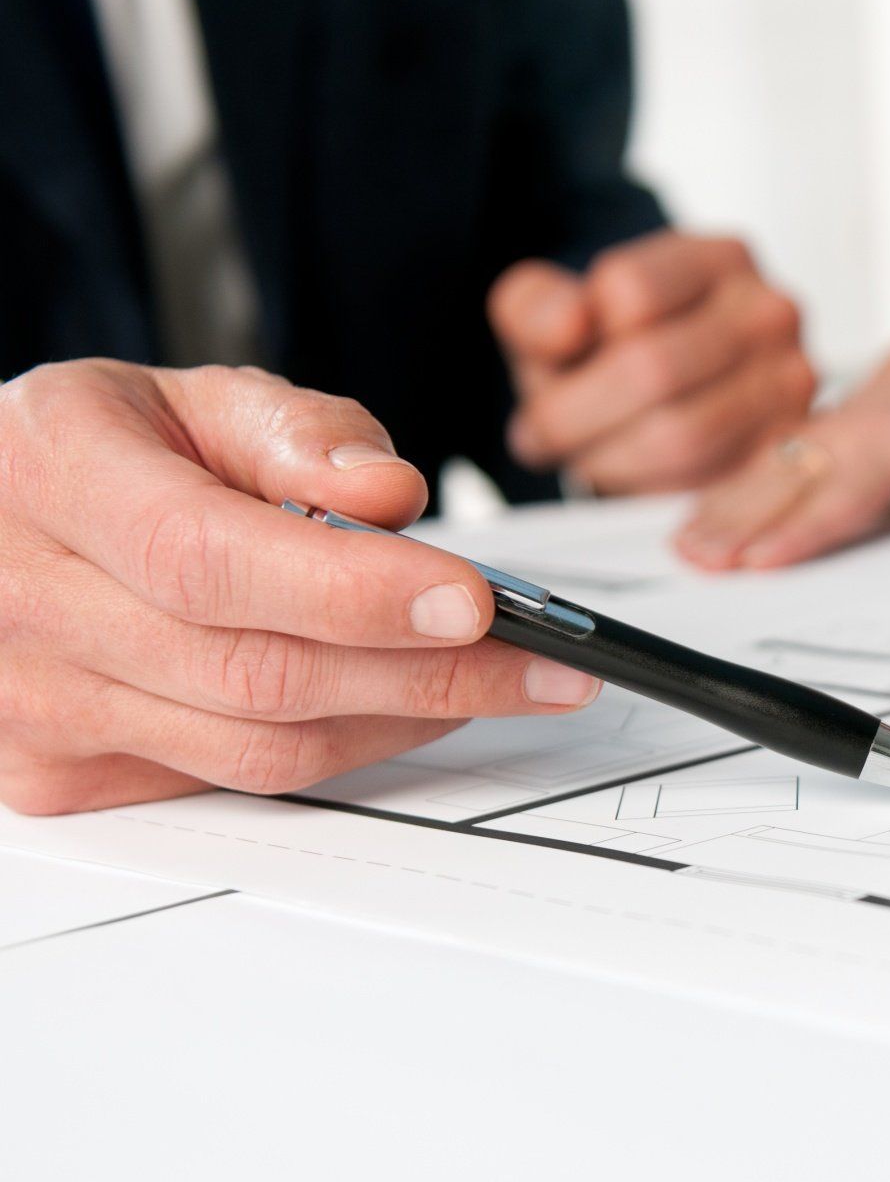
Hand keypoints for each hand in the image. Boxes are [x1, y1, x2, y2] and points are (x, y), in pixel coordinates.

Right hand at [0, 361, 603, 815]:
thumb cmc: (103, 455)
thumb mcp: (195, 399)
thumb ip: (301, 434)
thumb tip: (389, 496)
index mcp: (54, 476)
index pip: (212, 558)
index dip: (354, 592)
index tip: (473, 602)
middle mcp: (25, 602)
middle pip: (257, 673)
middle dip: (431, 675)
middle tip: (547, 664)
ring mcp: (37, 707)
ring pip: (262, 748)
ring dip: (405, 718)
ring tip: (499, 679)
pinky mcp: (61, 779)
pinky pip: (239, 782)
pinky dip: (343, 743)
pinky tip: (401, 700)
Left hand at [490, 231, 814, 493]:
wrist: (666, 404)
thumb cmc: (614, 355)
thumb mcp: (555, 314)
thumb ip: (538, 305)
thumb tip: (570, 323)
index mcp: (720, 257)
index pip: (630, 288)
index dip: (569, 338)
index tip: (550, 365)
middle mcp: (770, 312)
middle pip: (652, 367)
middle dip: (574, 415)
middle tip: (542, 434)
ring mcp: (790, 385)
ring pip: (679, 435)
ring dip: (609, 458)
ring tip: (585, 454)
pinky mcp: (787, 452)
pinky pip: (705, 484)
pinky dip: (650, 489)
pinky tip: (629, 473)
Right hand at [673, 320, 889, 569]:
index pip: (846, 488)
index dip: (804, 526)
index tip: (763, 559)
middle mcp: (848, 430)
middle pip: (788, 481)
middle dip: (740, 520)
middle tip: (701, 561)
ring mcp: (820, 435)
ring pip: (763, 474)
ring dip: (719, 511)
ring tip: (683, 550)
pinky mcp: (804, 444)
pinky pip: (756, 471)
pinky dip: (719, 499)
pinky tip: (686, 532)